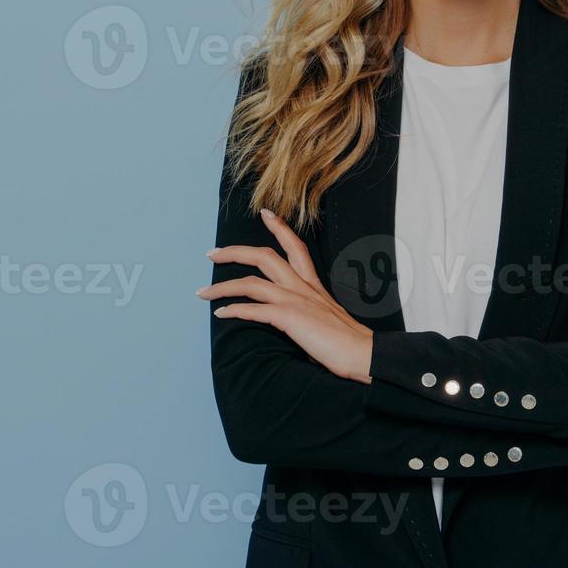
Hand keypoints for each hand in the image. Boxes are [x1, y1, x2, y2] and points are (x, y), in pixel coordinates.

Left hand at [198, 208, 374, 383]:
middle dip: (234, 252)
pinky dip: (234, 310)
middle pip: (264, 256)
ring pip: (251, 283)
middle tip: (212, 253)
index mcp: (313, 285)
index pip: (296, 247)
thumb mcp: (326, 319)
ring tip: (202, 292)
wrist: (364, 354)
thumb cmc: (347, 342)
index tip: (266, 213)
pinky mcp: (290, 317)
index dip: (280, 228)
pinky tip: (221, 313)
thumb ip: (309, 313)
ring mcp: (296, 300)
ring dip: (222, 286)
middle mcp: (303, 287)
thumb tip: (294, 321)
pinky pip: (254, 310)